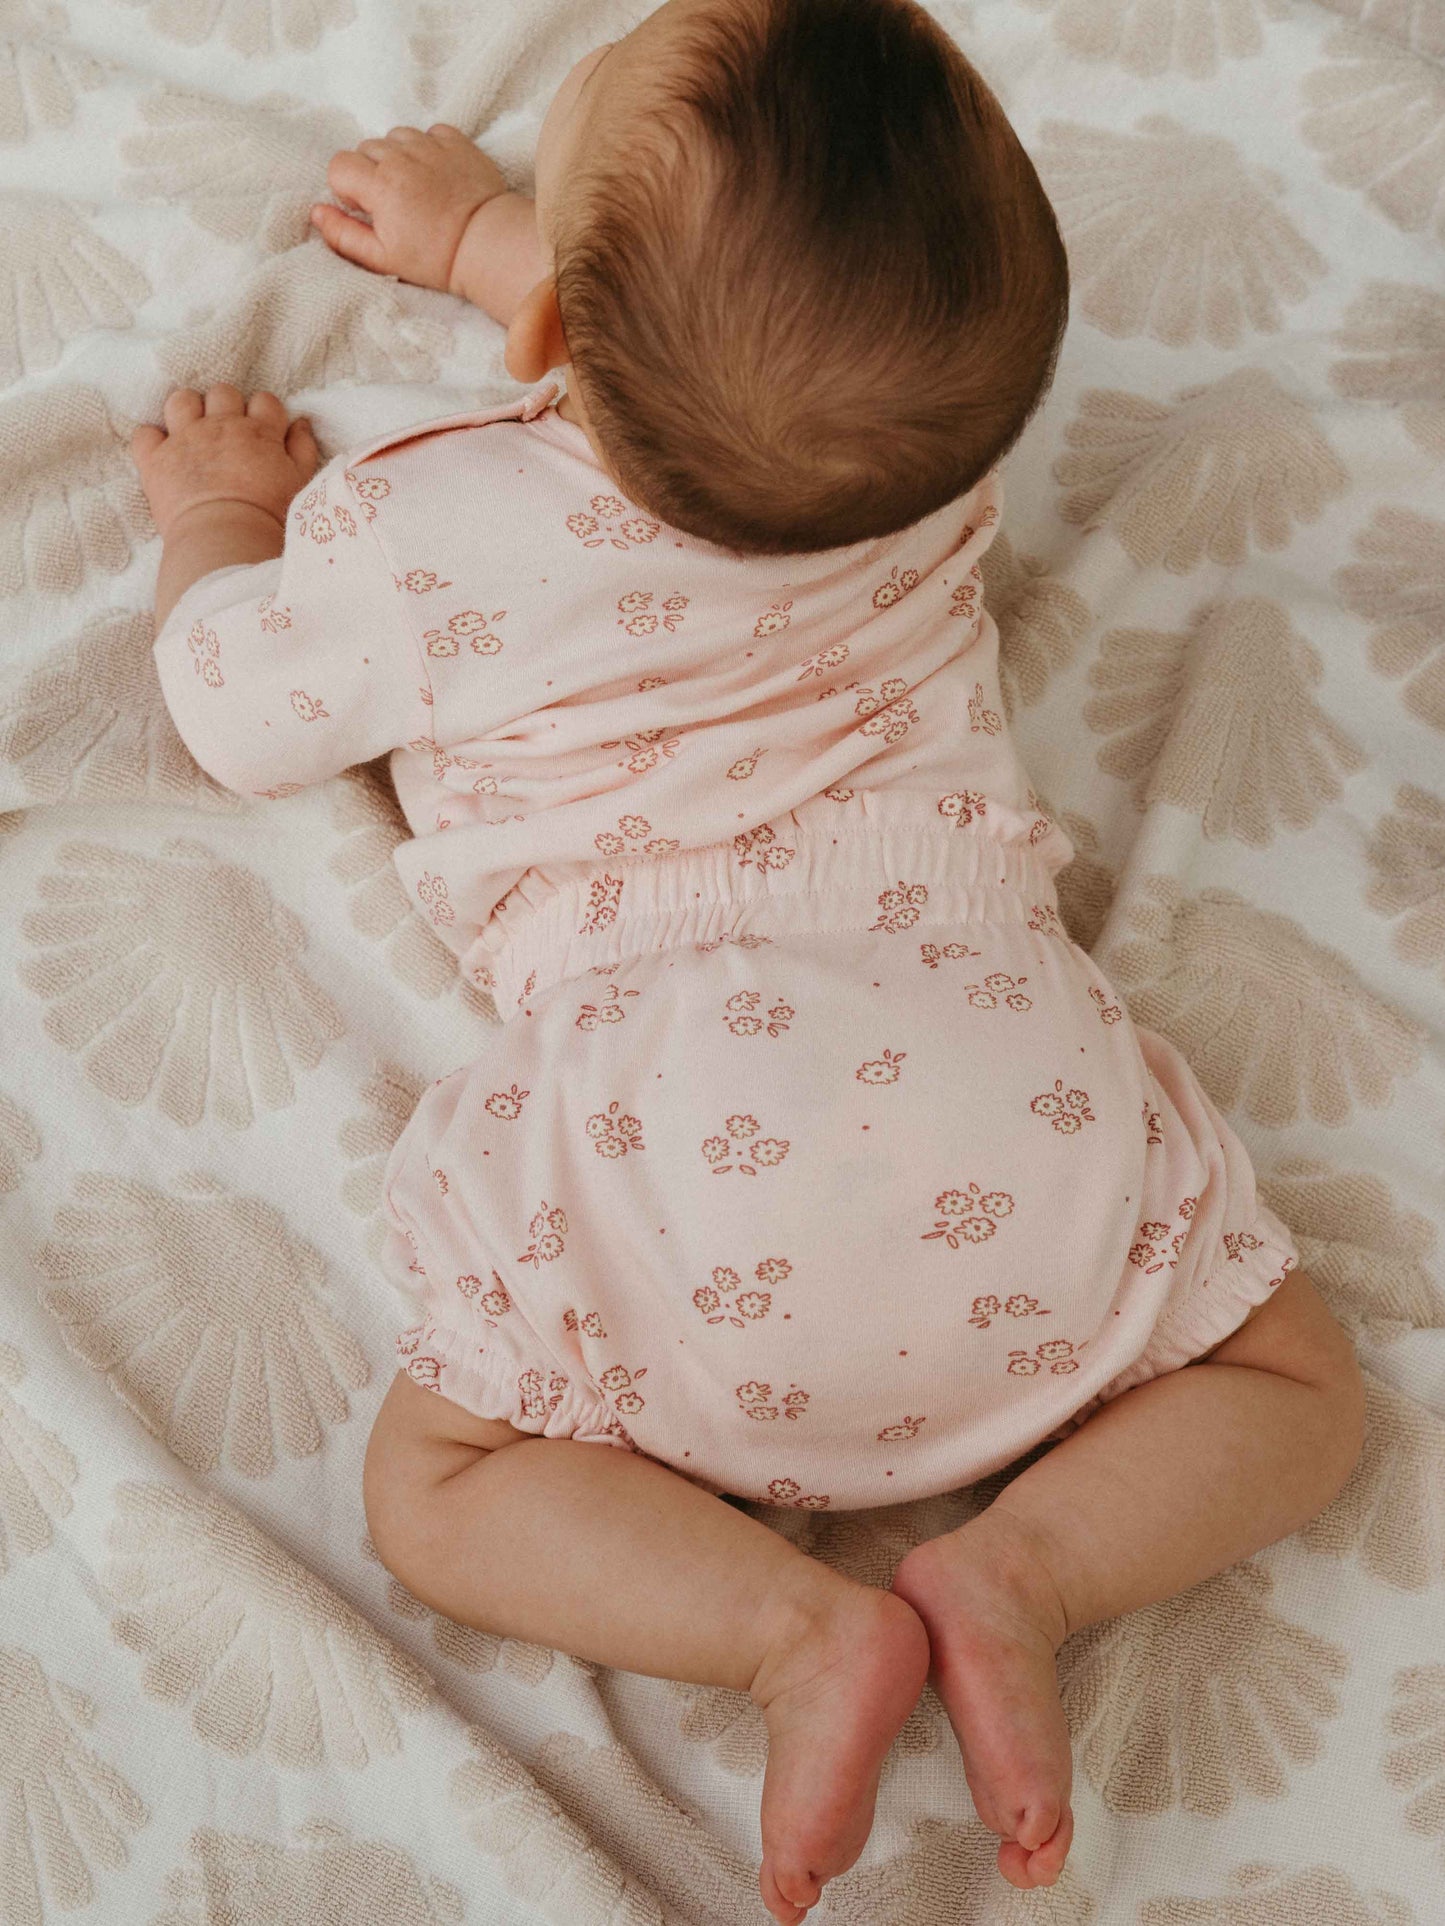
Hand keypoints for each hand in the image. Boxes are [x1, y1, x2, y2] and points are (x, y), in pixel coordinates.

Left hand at [130, 386, 318, 542]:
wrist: (227, 537)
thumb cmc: (270, 515)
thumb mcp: (300, 481)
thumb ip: (302, 448)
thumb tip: (300, 422)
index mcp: (258, 431)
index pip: (264, 401)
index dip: (264, 413)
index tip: (262, 432)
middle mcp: (220, 426)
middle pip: (223, 393)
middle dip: (226, 407)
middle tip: (227, 433)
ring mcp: (185, 439)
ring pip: (181, 401)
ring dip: (187, 411)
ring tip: (192, 432)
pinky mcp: (156, 460)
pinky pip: (145, 435)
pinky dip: (152, 441)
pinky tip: (162, 453)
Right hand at [311, 123, 511, 295]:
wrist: (489, 246)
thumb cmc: (436, 258)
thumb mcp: (383, 258)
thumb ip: (344, 235)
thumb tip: (316, 213)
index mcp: (379, 184)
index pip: (339, 165)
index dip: (347, 188)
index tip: (367, 208)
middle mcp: (401, 157)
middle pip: (366, 149)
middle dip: (372, 173)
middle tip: (395, 204)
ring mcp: (429, 145)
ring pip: (395, 137)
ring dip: (398, 157)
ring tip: (416, 188)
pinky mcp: (455, 141)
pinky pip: (429, 132)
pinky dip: (427, 148)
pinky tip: (437, 175)